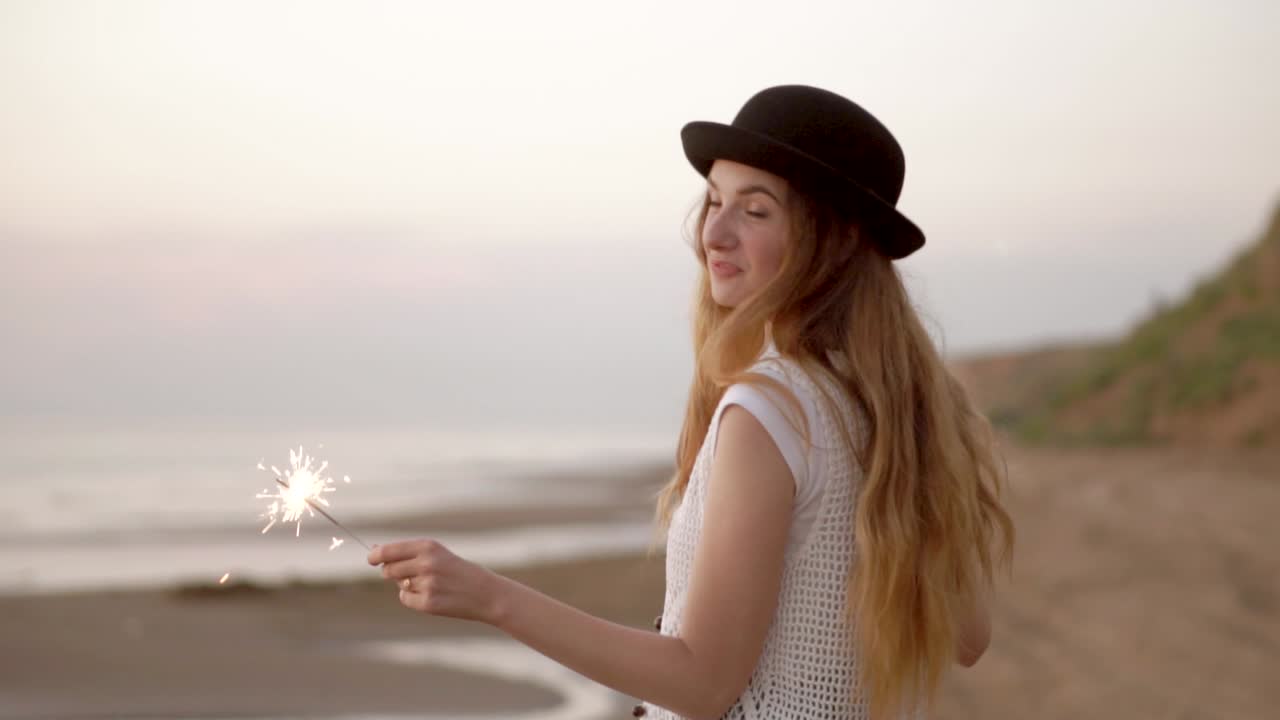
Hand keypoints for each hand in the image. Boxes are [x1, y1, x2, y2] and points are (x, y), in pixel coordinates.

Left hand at [367, 538, 504, 623]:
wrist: (485, 592)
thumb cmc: (457, 570)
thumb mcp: (437, 554)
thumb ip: (407, 553)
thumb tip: (374, 550)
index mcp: (428, 546)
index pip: (388, 551)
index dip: (375, 555)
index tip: (371, 559)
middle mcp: (426, 563)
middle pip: (388, 569)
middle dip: (392, 572)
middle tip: (410, 573)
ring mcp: (427, 584)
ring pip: (399, 584)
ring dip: (407, 584)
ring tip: (430, 584)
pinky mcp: (428, 603)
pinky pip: (406, 599)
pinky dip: (413, 598)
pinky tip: (433, 595)